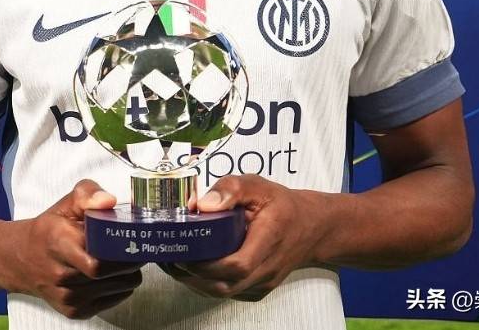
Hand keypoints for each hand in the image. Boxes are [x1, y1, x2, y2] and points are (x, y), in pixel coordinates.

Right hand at [1, 179, 142, 318]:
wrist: (20, 259)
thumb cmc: (49, 229)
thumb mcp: (66, 203)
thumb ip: (88, 194)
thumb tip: (109, 201)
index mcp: (60, 243)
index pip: (99, 258)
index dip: (122, 251)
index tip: (135, 240)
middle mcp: (61, 274)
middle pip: (108, 274)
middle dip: (130, 262)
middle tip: (140, 249)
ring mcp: (67, 297)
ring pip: (113, 289)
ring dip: (128, 275)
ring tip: (130, 259)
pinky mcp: (72, 311)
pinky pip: (109, 302)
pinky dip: (120, 288)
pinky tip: (117, 274)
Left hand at [160, 175, 336, 301]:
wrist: (311, 228)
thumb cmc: (282, 205)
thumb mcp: (259, 185)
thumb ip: (231, 188)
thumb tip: (202, 205)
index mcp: (268, 240)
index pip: (236, 265)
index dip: (205, 264)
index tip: (182, 250)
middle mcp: (267, 269)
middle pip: (224, 285)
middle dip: (191, 275)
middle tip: (167, 256)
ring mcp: (263, 283)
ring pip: (223, 293)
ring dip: (195, 281)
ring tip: (173, 262)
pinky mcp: (257, 289)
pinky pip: (228, 293)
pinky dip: (206, 284)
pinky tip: (191, 269)